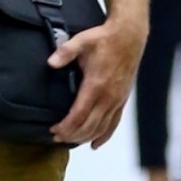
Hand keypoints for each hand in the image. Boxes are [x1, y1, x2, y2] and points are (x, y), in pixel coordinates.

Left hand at [48, 16, 146, 148]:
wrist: (129, 36)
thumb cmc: (105, 38)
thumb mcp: (82, 41)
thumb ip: (65, 52)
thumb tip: (51, 62)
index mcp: (96, 85)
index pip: (78, 115)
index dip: (65, 127)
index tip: (53, 130)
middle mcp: (108, 97)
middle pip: (88, 126)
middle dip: (71, 135)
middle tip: (56, 138)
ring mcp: (117, 100)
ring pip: (100, 128)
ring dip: (84, 137)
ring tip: (69, 140)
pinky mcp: (122, 100)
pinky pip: (114, 124)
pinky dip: (104, 136)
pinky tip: (95, 144)